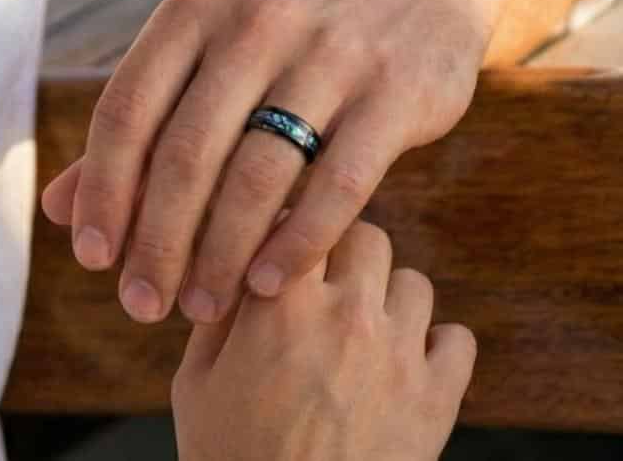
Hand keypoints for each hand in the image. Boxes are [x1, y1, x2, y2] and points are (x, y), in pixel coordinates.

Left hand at [39, 0, 488, 322]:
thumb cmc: (284, 38)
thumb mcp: (206, 55)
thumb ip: (139, 127)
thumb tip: (59, 210)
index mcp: (194, 9)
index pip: (127, 108)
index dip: (103, 189)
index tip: (92, 257)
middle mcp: (255, 21)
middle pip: (186, 151)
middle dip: (158, 240)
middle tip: (143, 303)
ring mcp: (330, 55)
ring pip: (257, 174)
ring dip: (220, 254)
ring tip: (200, 306)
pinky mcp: (393, 93)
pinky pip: (337, 184)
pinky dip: (296, 242)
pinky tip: (267, 285)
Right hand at [171, 221, 475, 460]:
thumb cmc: (232, 460)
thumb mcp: (196, 382)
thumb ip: (217, 315)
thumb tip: (232, 269)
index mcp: (281, 302)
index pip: (300, 217)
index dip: (290, 229)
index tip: (284, 247)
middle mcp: (346, 314)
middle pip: (366, 235)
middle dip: (344, 253)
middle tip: (325, 285)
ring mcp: (399, 356)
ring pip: (414, 281)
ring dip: (390, 298)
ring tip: (366, 328)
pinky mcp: (438, 400)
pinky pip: (458, 340)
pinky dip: (437, 346)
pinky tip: (407, 364)